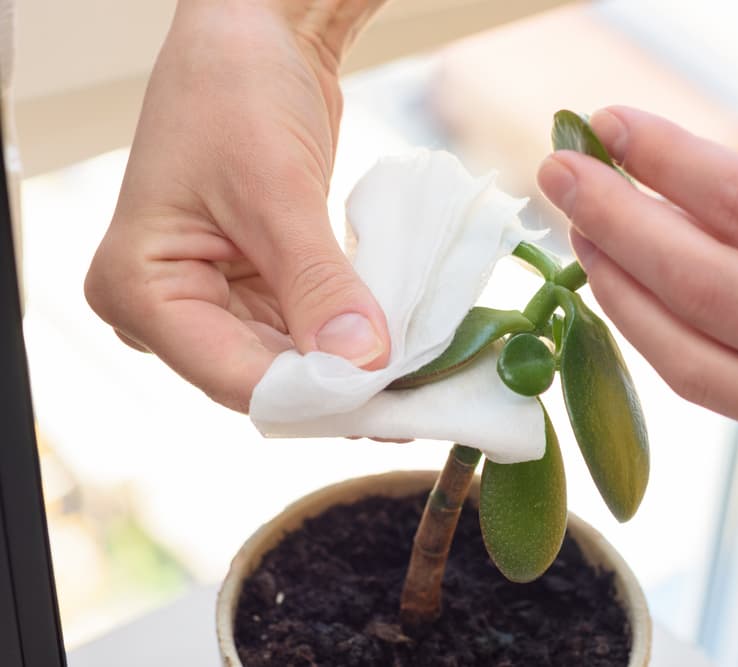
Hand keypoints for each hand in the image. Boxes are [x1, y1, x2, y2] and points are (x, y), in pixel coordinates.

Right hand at [85, 0, 389, 411]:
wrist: (253, 37)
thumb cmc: (233, 88)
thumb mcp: (275, 189)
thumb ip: (317, 283)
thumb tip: (361, 362)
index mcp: (138, 289)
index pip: (231, 375)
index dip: (310, 393)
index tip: (383, 395)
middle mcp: (168, 306)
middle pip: (262, 375)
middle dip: (336, 384)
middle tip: (413, 394)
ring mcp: (212, 297)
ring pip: (291, 359)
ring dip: (350, 364)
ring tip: (416, 372)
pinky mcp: (254, 284)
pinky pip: (306, 327)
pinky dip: (350, 333)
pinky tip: (395, 342)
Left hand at [538, 105, 737, 489]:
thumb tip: (689, 211)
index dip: (667, 164)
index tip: (609, 127)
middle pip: (702, 287)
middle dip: (614, 222)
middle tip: (561, 176)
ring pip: (692, 360)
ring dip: (620, 292)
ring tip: (581, 237)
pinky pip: (721, 393)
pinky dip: (665, 339)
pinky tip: (634, 296)